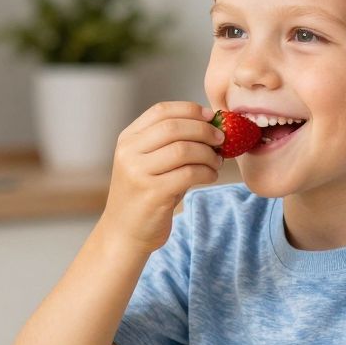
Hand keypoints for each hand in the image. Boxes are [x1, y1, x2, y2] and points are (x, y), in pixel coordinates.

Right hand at [102, 101, 223, 254]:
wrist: (124, 233)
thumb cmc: (144, 196)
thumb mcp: (148, 163)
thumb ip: (170, 143)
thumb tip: (211, 125)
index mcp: (128, 139)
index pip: (161, 111)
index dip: (189, 110)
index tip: (210, 116)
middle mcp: (129, 153)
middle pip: (174, 127)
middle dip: (204, 130)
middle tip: (221, 140)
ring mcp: (138, 173)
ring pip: (184, 150)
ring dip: (208, 154)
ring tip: (216, 162)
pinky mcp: (152, 194)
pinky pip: (189, 174)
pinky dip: (206, 172)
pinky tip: (210, 176)